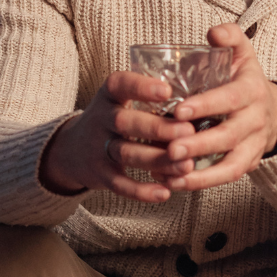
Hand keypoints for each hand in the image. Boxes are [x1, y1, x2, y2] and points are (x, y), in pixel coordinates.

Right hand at [42, 71, 200, 203]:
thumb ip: (153, 98)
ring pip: (127, 154)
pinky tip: (165, 193)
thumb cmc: (116, 118)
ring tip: (186, 165)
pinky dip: (141, 191)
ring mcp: (98, 148)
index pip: (120, 84)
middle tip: (188, 131)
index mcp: (110, 95)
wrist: (73, 150)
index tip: (167, 91)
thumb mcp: (124, 100)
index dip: (141, 87)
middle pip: (125, 122)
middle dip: (157, 128)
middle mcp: (101, 119)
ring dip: (157, 161)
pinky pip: (120, 184)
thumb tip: (202, 98)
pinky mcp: (100, 174)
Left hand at [146, 22, 276, 192]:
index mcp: (252, 89)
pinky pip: (228, 177)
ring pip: (231, 164)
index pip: (231, 98)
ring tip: (171, 174)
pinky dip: (202, 183)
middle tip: (171, 148)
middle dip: (200, 144)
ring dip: (201, 173)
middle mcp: (256, 119)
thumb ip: (229, 37)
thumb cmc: (244, 79)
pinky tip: (175, 183)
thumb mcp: (242, 53)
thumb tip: (214, 32)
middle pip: (229, 135)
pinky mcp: (248, 163)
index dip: (207, 105)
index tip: (179, 111)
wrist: (272, 110)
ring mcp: (253, 144)